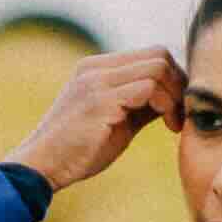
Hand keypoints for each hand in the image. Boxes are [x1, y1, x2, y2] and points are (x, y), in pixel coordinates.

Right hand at [15, 45, 185, 193]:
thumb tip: (175, 97)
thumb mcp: (115, 119)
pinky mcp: (100, 100)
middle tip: (180, 114)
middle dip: (179, 83)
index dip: (174, 78)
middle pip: (159, 55)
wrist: (41, 167)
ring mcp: (96, 81)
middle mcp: (95, 68)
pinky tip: (166, 126)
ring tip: (173, 123)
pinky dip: (166, 106)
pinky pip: (148, 89)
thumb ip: (140, 103)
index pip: (151, 54)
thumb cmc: (78, 150)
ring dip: (175, 96)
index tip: (177, 108)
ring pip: (158, 68)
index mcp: (96, 68)